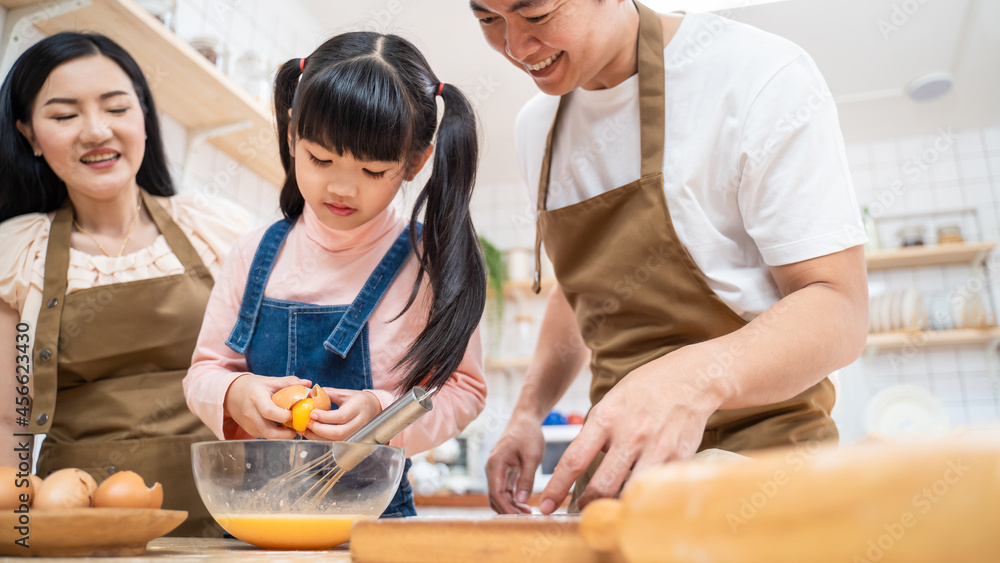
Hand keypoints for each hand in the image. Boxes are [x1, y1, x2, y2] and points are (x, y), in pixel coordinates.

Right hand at [225, 374, 311, 438]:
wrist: (231, 394)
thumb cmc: (252, 386)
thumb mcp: (269, 381)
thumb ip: (289, 382)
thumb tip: (308, 383)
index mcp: (256, 398)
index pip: (269, 412)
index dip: (284, 416)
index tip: (295, 413)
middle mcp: (250, 413)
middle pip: (268, 431)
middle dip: (286, 433)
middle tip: (298, 428)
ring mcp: (248, 424)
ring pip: (267, 436)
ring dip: (282, 435)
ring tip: (292, 428)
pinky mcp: (249, 430)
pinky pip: (264, 436)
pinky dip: (275, 435)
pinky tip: (282, 428)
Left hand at [303, 388, 381, 440]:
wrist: (374, 408)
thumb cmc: (358, 400)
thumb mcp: (345, 393)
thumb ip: (328, 393)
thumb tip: (310, 394)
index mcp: (359, 407)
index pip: (342, 416)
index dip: (325, 416)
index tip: (312, 413)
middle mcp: (360, 422)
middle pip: (339, 432)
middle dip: (320, 430)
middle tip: (308, 423)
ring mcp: (357, 433)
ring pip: (337, 441)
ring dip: (318, 437)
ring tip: (306, 429)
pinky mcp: (352, 440)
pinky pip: (336, 443)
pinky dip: (322, 440)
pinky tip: (313, 433)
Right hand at [485, 412, 545, 513]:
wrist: (526, 420)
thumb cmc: (528, 434)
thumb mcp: (532, 456)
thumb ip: (526, 479)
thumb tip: (522, 500)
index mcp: (496, 463)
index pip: (496, 492)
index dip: (506, 507)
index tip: (518, 518)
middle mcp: (492, 468)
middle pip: (495, 496)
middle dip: (508, 510)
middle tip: (525, 518)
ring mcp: (497, 470)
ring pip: (499, 495)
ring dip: (510, 506)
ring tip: (528, 513)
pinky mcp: (503, 471)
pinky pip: (504, 489)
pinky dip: (512, 499)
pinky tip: (525, 505)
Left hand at [538, 347, 721, 513]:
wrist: (690, 378)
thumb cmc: (646, 389)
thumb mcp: (611, 402)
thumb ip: (596, 432)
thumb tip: (582, 462)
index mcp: (606, 419)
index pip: (574, 460)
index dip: (557, 487)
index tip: (546, 505)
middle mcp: (629, 435)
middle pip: (602, 485)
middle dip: (588, 505)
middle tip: (583, 510)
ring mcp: (655, 448)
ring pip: (629, 493)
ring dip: (616, 506)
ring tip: (610, 508)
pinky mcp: (678, 458)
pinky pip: (655, 488)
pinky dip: (644, 496)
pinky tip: (640, 496)